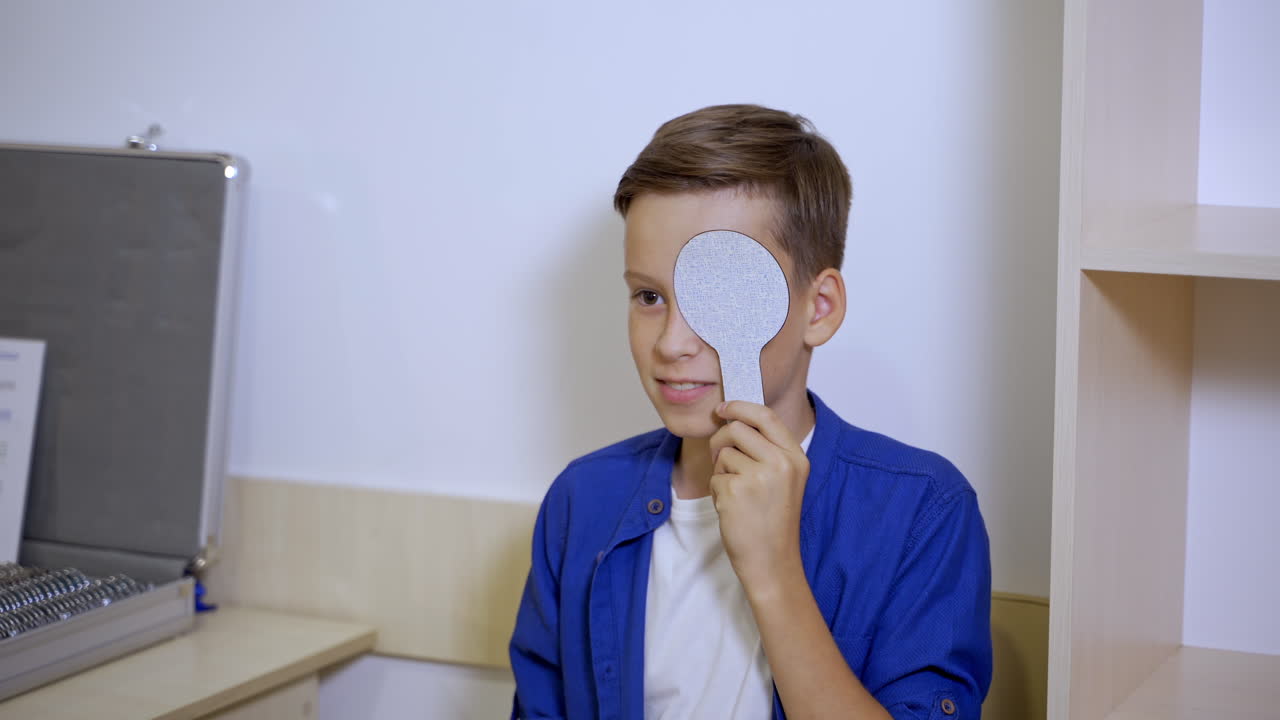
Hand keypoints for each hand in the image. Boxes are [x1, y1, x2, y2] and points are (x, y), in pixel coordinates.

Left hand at [709, 401, 809, 593]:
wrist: (773, 561)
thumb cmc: (774, 522)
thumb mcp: (784, 480)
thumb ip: (767, 450)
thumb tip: (733, 419)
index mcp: (796, 457)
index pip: (766, 416)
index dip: (740, 407)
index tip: (723, 408)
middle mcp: (781, 463)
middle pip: (737, 429)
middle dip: (720, 441)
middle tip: (719, 459)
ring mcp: (759, 477)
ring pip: (723, 454)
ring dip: (721, 473)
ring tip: (738, 496)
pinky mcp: (736, 492)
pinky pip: (715, 477)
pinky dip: (718, 492)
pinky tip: (733, 509)